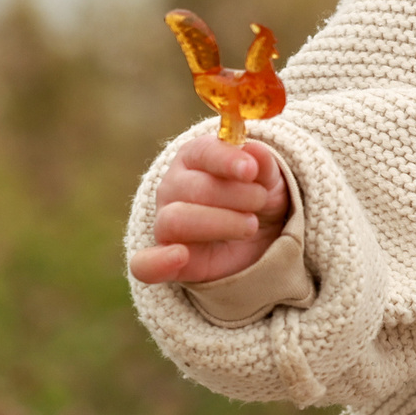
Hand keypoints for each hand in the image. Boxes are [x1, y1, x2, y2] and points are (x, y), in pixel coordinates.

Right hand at [128, 135, 289, 284]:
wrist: (259, 241)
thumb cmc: (258, 200)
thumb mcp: (270, 180)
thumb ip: (263, 165)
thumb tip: (253, 150)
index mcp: (195, 158)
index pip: (202, 152)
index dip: (226, 159)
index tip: (250, 170)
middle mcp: (173, 187)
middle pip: (195, 188)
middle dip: (236, 196)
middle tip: (260, 201)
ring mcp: (166, 223)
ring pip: (176, 219)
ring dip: (220, 223)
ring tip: (249, 225)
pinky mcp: (167, 260)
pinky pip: (145, 264)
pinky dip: (158, 262)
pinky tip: (180, 256)